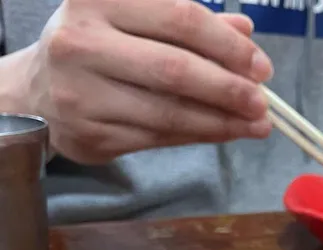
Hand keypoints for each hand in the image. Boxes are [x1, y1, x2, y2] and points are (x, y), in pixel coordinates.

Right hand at [20, 0, 273, 163]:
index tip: (262, 67)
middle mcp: (85, 41)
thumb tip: (245, 33)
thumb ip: (188, 25)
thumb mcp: (134, 21)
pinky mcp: (91, 132)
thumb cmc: (100, 49)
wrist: (39, 92)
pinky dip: (199, 136)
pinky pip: (159, 138)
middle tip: (262, 104)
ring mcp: (83, 91)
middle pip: (176, 69)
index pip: (180, 18)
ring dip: (222, 122)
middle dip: (228, 89)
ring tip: (256, 125)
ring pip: (170, 112)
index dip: (227, 46)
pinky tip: (225, 134)